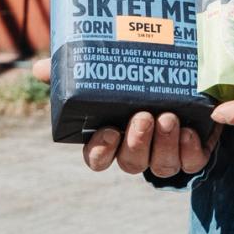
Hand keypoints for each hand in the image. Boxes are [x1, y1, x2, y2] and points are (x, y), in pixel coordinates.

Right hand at [31, 59, 218, 177]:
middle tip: (144, 116)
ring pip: (161, 166)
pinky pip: (191, 162)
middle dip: (136, 142)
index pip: (97, 158)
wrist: (186, 75)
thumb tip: (39, 67)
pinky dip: (190, 150)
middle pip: (131, 163)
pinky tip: (189, 131)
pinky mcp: (193, 150)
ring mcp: (165, 152)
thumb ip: (71, 71)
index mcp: (112, 136)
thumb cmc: (134, 78)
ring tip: (168, 117)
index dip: (100, 151)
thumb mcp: (104, 70)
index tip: (108, 131)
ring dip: (163, 144)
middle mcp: (137, 149)